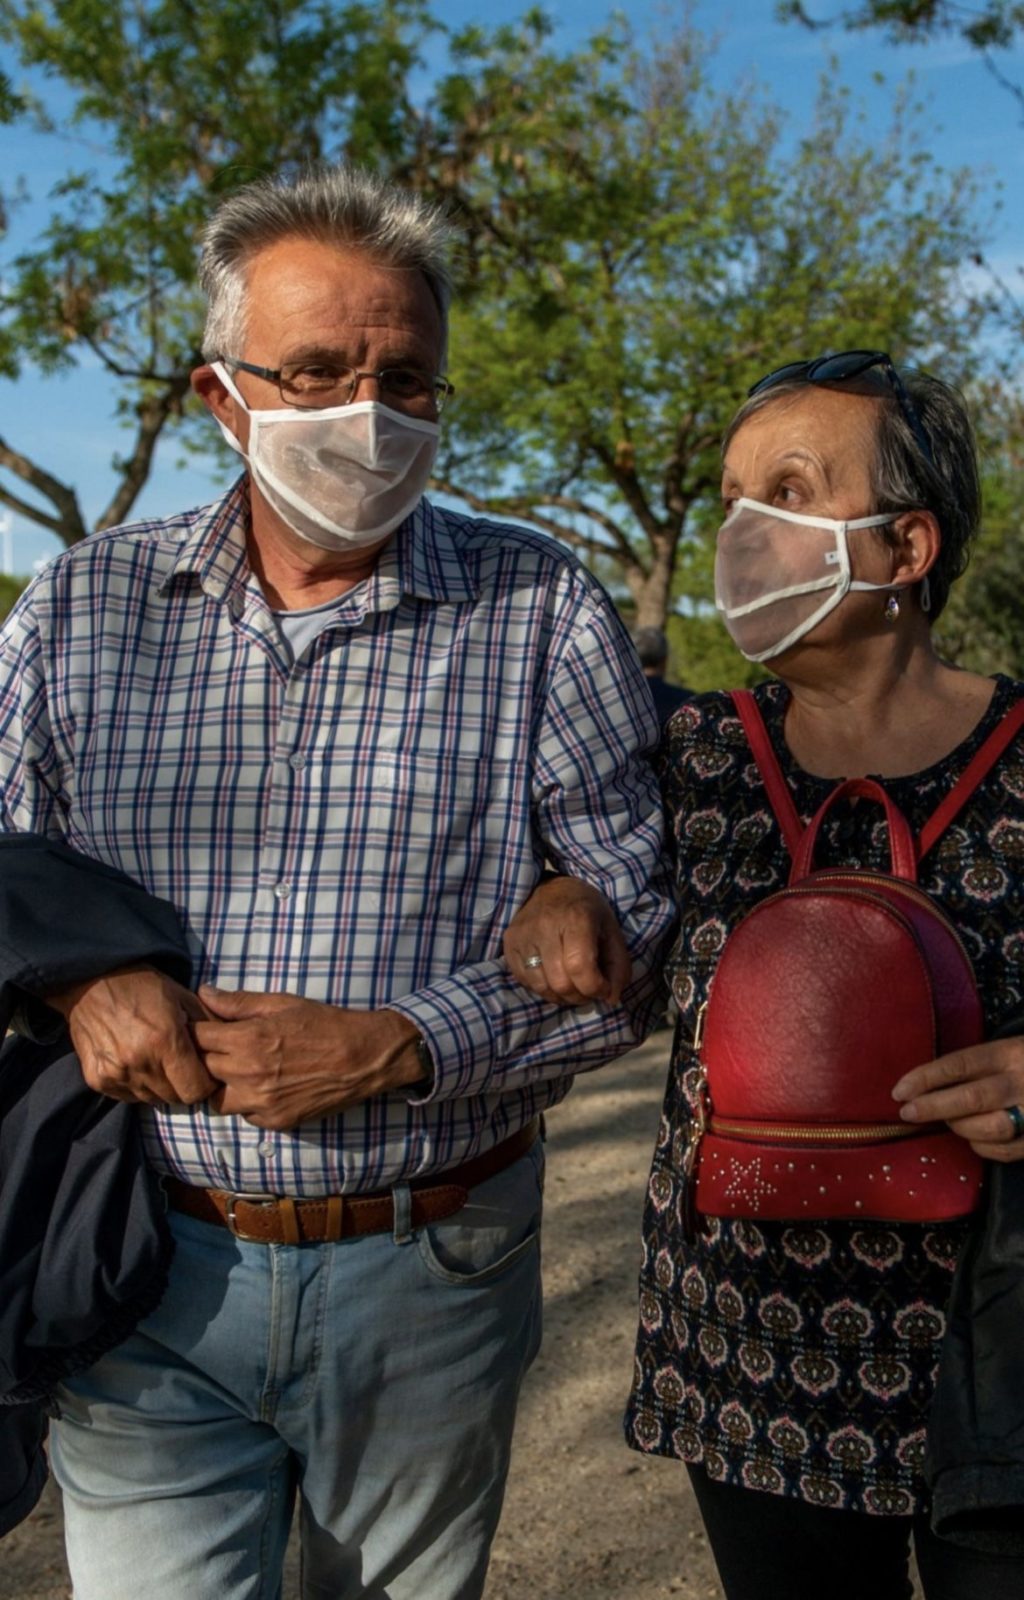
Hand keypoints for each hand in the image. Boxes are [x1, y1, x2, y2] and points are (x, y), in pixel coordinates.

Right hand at [47, 964, 216, 1105]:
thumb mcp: (183, 997)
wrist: (91, 980)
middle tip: (180, 1064)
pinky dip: (136, 1086)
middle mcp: (140, 1062)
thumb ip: (209, 1026)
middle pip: (175, 1098)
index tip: (203, 1070)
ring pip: (152, 1099)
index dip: (205, 1083)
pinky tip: (135, 1062)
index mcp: (165, 1040)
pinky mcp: (98, 1080)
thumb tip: (230, 1050)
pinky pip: (128, 1097)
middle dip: (183, 1085)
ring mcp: (116, 1073)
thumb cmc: (142, 986)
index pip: (196, 1090)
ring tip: (156, 1060)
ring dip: (160, 1086)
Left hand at [194, 988, 422, 1128]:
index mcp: (248, 1039)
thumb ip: (238, 1002)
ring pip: (216, 1100)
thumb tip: (203, 993)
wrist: (364, 1057)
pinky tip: (261, 1086)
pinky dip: (245, 1101)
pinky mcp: (275, 1121)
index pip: (197, 1038)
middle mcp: (249, 1074)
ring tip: (235, 1071)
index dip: (194, 1031)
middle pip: (200, 1070)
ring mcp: (261, 1102)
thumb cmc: (324, 1023)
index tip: (198, 1027)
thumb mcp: (282, 1003)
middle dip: (202, 1057)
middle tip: (216, 1048)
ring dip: (220, 1085)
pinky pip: (244, 1115)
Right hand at [503, 875, 631, 1005]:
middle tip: (588, 989)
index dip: (595, 988)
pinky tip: (553, 977)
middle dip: (579, 996)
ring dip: (561, 997)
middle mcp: (545, 925)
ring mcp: (523, 935)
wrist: (549, 888)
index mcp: (576, 918)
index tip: (604, 989)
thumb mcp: (611, 931)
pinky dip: (543, 988)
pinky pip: (525, 982)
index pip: (580, 967)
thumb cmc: (585, 911)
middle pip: (560, 983)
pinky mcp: (509, 944)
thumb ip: (618, 966)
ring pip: (542, 987)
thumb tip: (611, 999)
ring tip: (572, 986)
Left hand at [892, 1035, 1023, 1161]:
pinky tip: (975, 1138)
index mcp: (1011, 1052)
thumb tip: (925, 1085)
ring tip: (949, 1121)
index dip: (926, 1078)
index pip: (960, 1064)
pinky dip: (982, 1147)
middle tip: (907, 1112)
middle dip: (933, 1107)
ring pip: (988, 1128)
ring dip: (960, 1127)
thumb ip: (978, 1065)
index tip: (899, 1090)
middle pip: (972, 1097)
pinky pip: (1004, 1151)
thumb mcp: (1009, 1050)